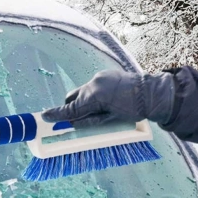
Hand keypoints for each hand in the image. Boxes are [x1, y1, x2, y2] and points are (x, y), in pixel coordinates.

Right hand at [41, 70, 175, 127]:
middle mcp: (94, 83)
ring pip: (84, 91)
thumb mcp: (110, 118)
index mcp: (95, 96)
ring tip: (99, 109)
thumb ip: (89, 120)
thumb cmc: (134, 109)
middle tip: (75, 118)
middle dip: (73, 108)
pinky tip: (106, 100)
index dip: (58, 114)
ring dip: (85, 100)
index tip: (45, 116)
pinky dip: (94, 93)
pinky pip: (94, 85)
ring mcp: (100, 77)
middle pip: (74, 97)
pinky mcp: (106, 74)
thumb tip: (73, 123)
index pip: (72, 108)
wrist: (152, 93)